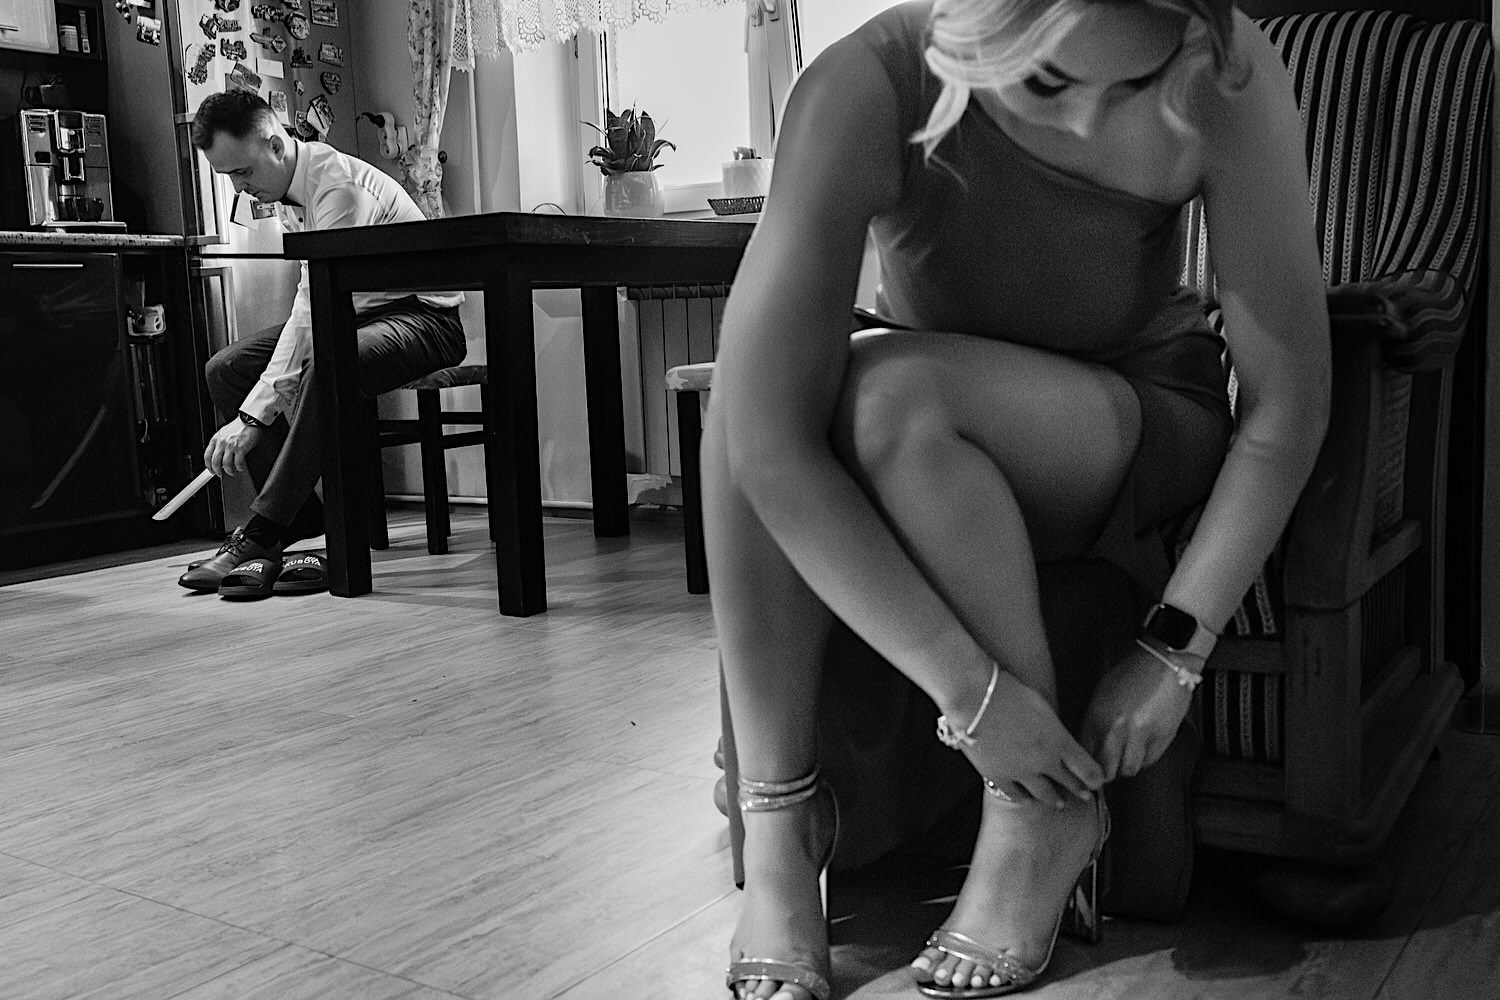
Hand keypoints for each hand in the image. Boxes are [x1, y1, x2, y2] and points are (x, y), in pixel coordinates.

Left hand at [204, 417, 264, 477]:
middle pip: (215, 462)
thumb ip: (220, 444)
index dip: (208, 466)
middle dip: (216, 471)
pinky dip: (239, 468)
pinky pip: (238, 463)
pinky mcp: (241, 448)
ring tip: (231, 472)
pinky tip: (240, 467)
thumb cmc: (240, 426)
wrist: (250, 420)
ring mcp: (231, 446)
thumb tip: (219, 457)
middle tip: (219, 474)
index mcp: (216, 438)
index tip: (210, 470)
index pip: (207, 455)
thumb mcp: (224, 433)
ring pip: (226, 464)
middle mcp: (222, 442)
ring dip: (229, 471)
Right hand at [951, 670, 1103, 807]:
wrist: (975, 698)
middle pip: (1069, 783)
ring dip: (1054, 799)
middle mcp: (1045, 761)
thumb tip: (1057, 738)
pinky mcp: (999, 776)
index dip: (1095, 778)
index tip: (1097, 781)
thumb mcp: (1042, 705)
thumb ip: (1054, 728)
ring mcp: (1021, 772)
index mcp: (1060, 740)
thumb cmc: (1008, 691)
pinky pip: (1016, 794)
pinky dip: (1024, 798)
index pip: (1087, 769)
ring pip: (1044, 794)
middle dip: (1079, 790)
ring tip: (1059, 803)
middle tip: (1085, 795)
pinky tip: (1027, 799)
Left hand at [1082, 644, 1196, 782]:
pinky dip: (1144, 759)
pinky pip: (1149, 761)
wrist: (1165, 662)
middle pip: (1105, 769)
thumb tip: (1089, 744)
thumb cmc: (1134, 671)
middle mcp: (1117, 729)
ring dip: (1126, 766)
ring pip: (1128, 769)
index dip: (1085, 763)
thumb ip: (1095, 719)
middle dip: (1104, 772)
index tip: (1087, 766)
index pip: (1084, 753)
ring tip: (1125, 757)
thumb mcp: (1103, 692)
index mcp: (1097, 715)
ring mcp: (1141, 735)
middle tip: (1106, 770)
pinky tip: (1142, 749)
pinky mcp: (1162, 738)